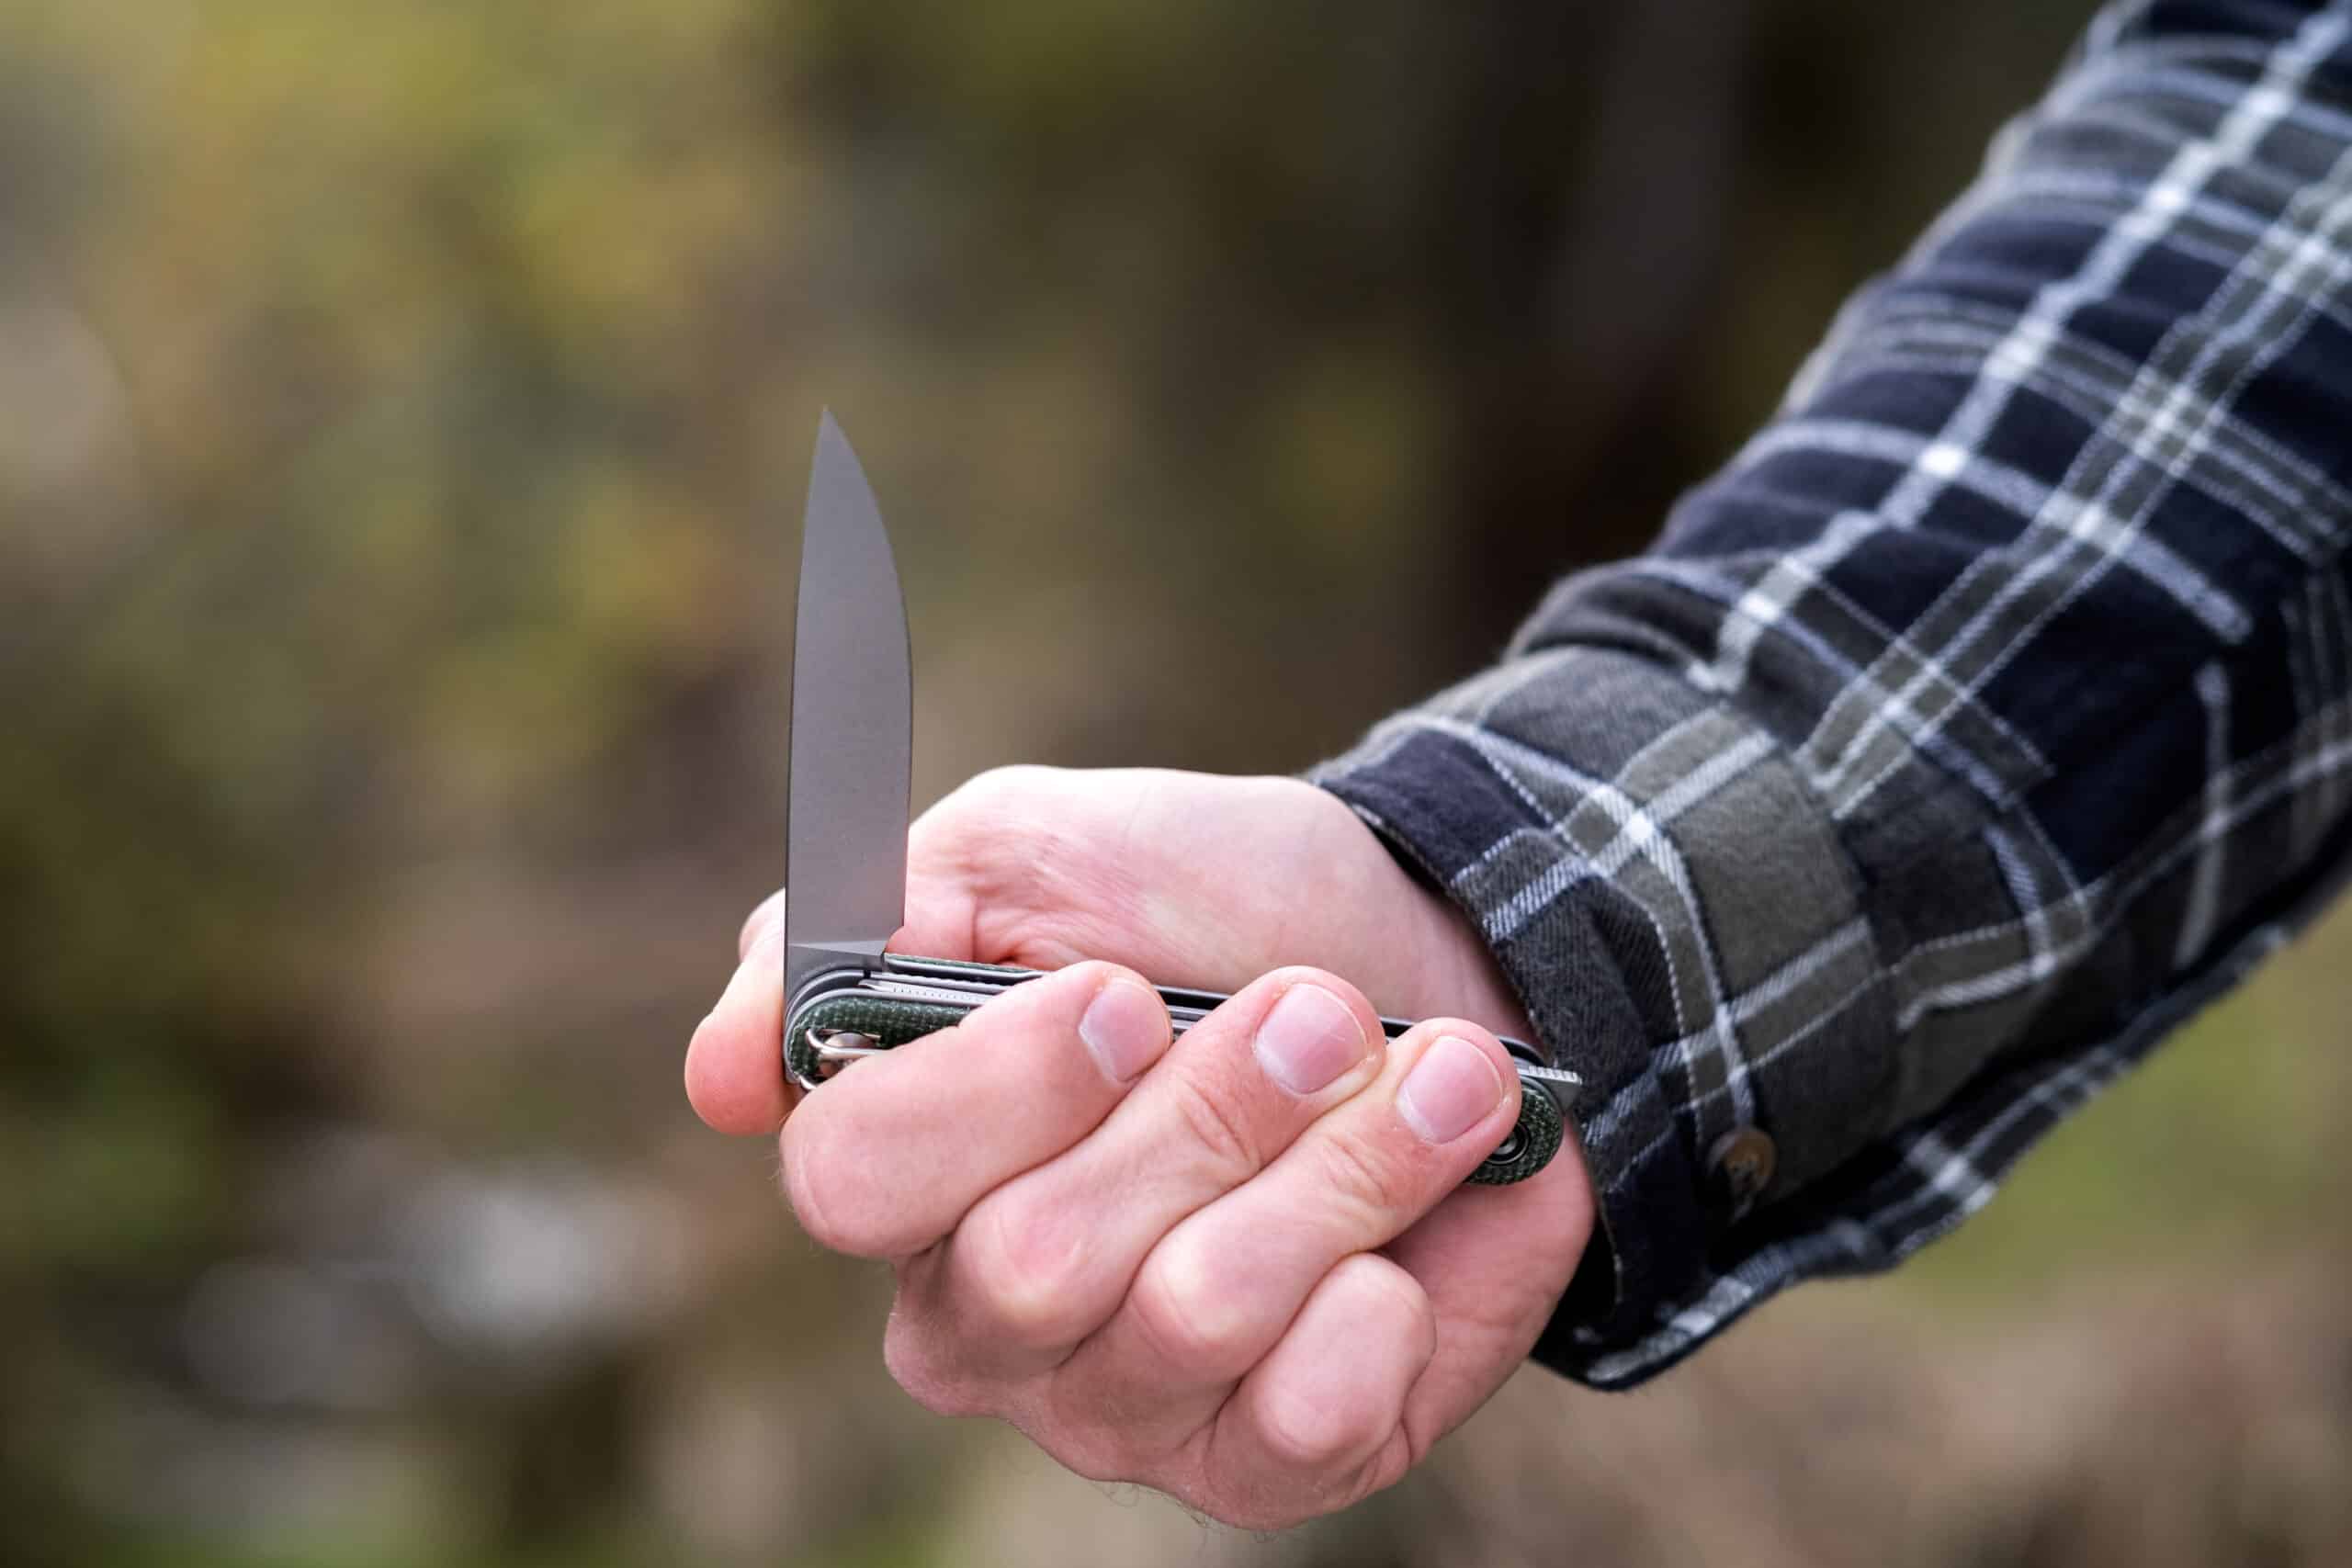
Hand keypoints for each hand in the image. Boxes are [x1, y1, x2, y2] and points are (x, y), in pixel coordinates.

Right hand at [685, 767, 1592, 1528]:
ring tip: (1425, 1078)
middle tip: (1322, 1013)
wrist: (1432, 953)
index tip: (1120, 994)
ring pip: (1193, 1315)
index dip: (997, 1090)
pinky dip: (1392, 1295)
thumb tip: (718, 1078)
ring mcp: (1123, 1402)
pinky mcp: (1266, 1458)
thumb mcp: (1028, 850)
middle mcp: (986, 1310)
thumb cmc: (1206, 902)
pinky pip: (1304, 1421)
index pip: (853, 1180)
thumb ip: (856, 926)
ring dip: (1342, 1166)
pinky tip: (1416, 1230)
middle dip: (1215, 1108)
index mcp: (905, 1163)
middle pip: (1038, 1259)